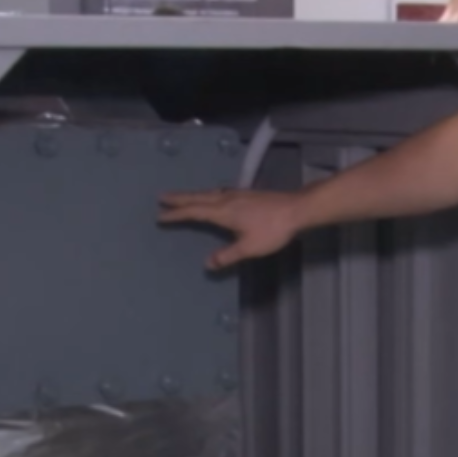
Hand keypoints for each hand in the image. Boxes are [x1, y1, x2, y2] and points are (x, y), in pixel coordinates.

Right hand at [158, 187, 303, 269]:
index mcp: (223, 211)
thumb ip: (227, 255)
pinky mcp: (247, 194)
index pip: (194, 212)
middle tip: (162, 197)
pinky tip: (213, 197)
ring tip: (182, 197)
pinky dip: (208, 194)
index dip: (176, 214)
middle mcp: (227, 199)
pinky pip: (219, 192)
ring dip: (193, 195)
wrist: (296, 209)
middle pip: (198, 197)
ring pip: (209, 193)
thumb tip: (207, 264)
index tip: (160, 215)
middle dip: (179, 198)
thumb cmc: (272, 229)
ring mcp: (237, 194)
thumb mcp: (249, 247)